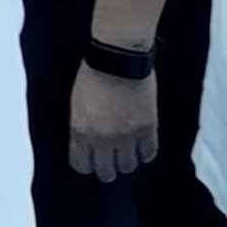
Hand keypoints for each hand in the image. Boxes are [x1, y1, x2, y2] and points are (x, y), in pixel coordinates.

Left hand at [60, 59, 163, 179]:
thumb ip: (82, 126)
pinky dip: (146, 152)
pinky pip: (149, 153)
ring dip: (128, 162)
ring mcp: (126, 135)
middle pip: (106, 172)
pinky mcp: (147, 128)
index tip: (92, 162)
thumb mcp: (77, 102)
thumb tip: (88, 142)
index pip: (81, 165)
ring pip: (129, 166)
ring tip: (129, 153)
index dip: (88, 165)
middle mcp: (102, 139)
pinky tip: (143, 146)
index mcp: (80, 131)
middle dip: (108, 170)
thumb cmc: (93, 73)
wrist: (118, 55)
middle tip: (112, 164)